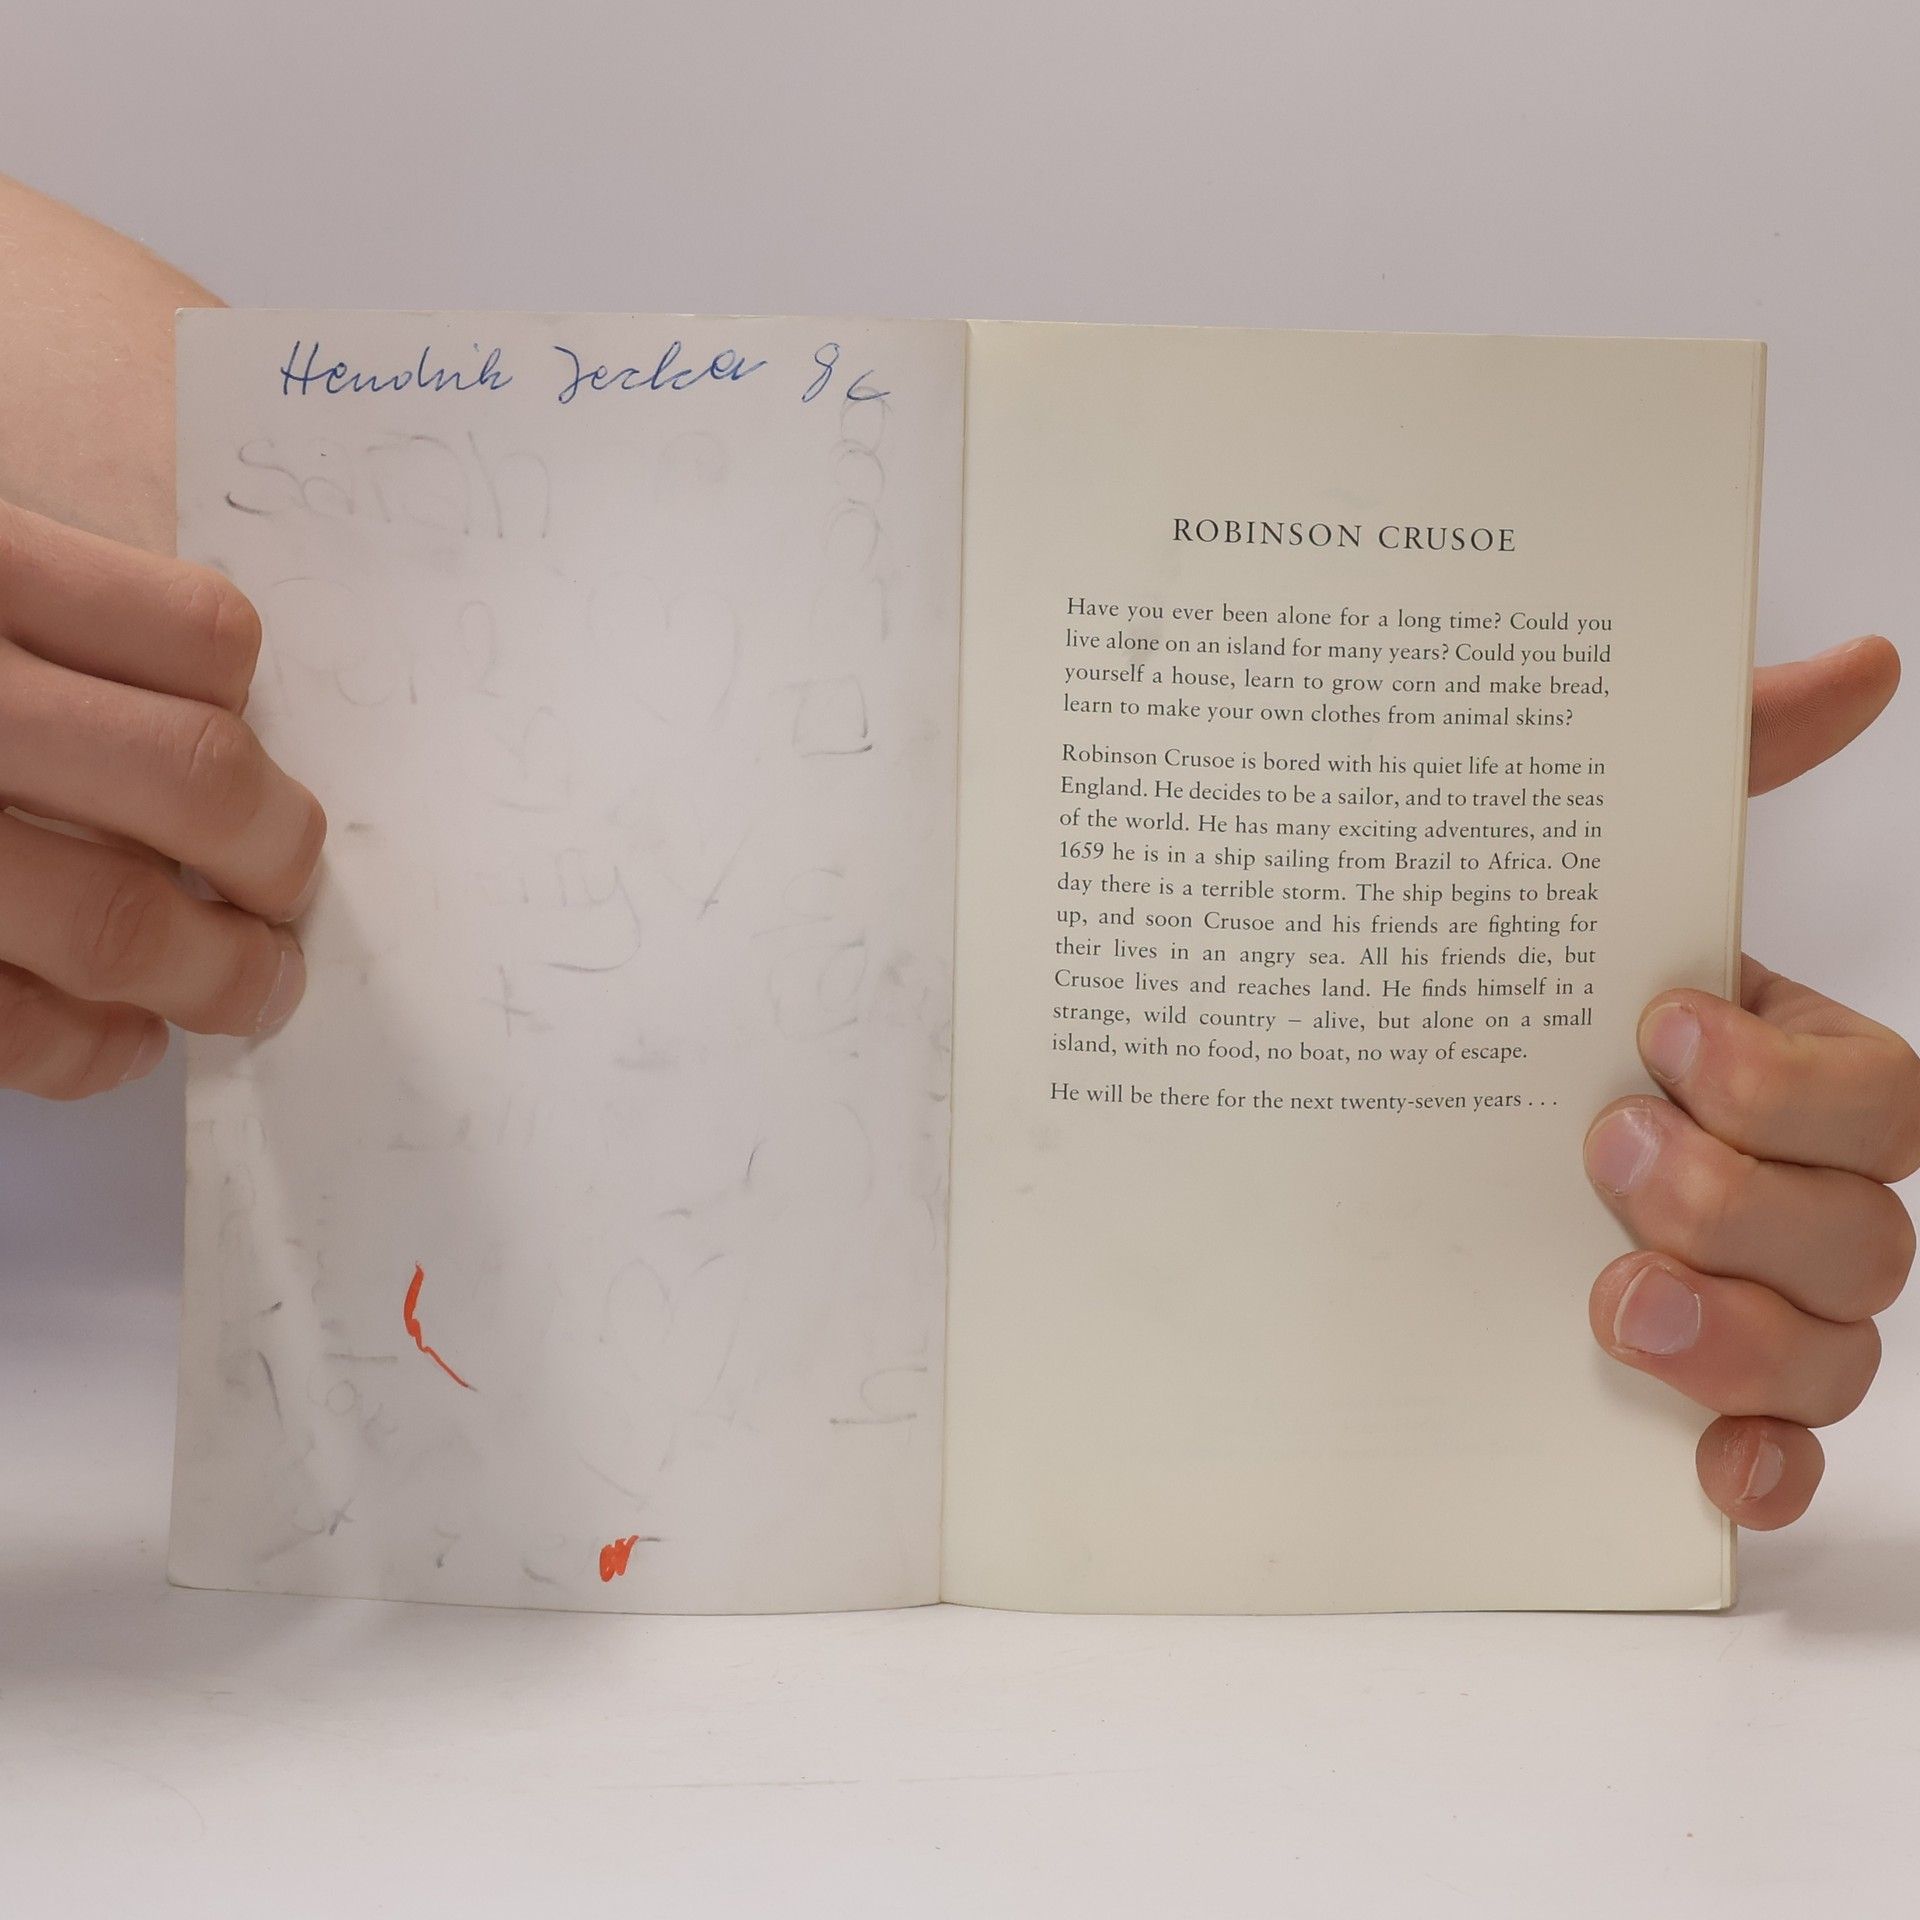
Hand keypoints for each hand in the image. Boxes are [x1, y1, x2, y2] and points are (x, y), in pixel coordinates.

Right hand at [0, 499, 323, 1097]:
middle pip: (195, 777)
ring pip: (118, 921)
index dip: (248, 703)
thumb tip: (221, 698)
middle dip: (274, 855)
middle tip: (288, 889)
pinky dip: (90, 1048)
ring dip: (216, 973)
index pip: (202, 637)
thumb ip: (58, 605)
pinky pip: (12, 1022)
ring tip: (254, 986)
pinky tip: (124, 1037)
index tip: (250, 742)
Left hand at [1585, 635, 1917, 1527]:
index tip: (1659, 1029)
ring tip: (1611, 1297)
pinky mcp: (1697, 1394)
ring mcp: (1756, 1303)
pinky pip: (1780, 1454)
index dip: (1791, 1083)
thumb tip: (1860, 662)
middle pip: (1869, 1236)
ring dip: (1739, 1337)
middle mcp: (1801, 1193)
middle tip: (1607, 1154)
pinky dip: (1760, 1466)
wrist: (1415, 1096)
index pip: (1884, 1101)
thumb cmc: (1539, 987)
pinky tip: (1706, 1467)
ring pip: (1835, 1351)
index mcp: (1798, 1074)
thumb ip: (1728, 762)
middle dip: (1745, 1200)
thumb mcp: (1605, 868)